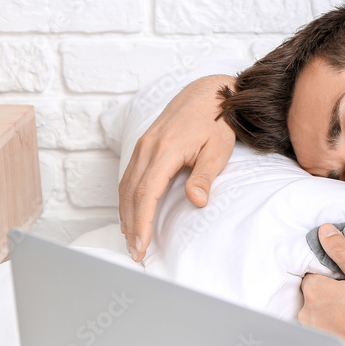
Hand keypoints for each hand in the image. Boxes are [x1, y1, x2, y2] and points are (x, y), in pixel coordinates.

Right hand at [119, 74, 235, 260]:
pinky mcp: (144, 146)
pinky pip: (129, 176)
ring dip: (126, 214)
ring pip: (126, 185)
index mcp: (165, 149)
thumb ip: (205, 176)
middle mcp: (148, 147)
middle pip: (131, 193)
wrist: (209, 92)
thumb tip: (196, 202)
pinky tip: (131, 215)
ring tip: (131, 240)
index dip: (142, 221)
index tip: (141, 245)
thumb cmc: (217, 122)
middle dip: (132, 225)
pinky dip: (127, 199)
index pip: (146, 192)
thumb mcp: (218, 149)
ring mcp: (143, 145)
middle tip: (136, 253)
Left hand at [299, 224, 344, 345]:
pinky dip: (333, 329)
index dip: (330, 277)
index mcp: (315, 290)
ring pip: (317, 314)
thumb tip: (324, 231)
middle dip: (328, 295)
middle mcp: (307, 312)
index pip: (312, 275)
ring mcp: (314, 332)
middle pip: (313, 296)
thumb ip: (341, 251)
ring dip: (330, 313)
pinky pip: (323, 332)